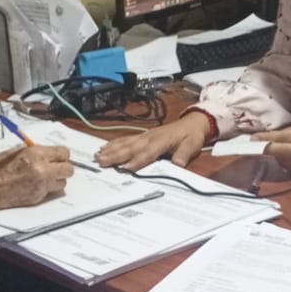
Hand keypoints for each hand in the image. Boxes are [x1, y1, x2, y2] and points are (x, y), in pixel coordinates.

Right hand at [0, 146, 74, 210]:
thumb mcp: (16, 152)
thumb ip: (35, 152)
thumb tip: (49, 154)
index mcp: (36, 154)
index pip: (64, 153)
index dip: (61, 155)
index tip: (57, 156)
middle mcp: (42, 170)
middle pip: (69, 169)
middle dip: (62, 168)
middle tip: (54, 167)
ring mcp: (41, 186)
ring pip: (62, 183)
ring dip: (56, 180)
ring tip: (42, 177)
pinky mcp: (37, 198)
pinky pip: (50, 192)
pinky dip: (45, 189)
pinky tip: (33, 185)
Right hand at [98, 115, 213, 171]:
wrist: (192, 122)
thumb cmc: (192, 136)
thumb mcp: (192, 145)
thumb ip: (184, 154)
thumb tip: (177, 164)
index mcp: (161, 141)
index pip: (148, 153)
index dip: (137, 161)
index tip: (125, 168)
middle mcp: (149, 137)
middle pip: (131, 148)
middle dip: (116, 155)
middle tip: (101, 162)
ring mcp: (144, 135)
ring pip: (125, 143)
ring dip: (111, 150)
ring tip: (98, 156)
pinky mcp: (142, 135)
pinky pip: (126, 139)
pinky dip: (114, 143)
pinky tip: (104, 147)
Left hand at [255, 120, 290, 175]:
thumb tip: (277, 134)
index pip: (279, 139)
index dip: (264, 140)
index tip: (251, 139)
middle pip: (277, 152)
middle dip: (264, 149)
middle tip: (253, 146)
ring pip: (282, 161)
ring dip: (275, 156)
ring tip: (269, 150)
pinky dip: (286, 161)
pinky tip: (285, 157)